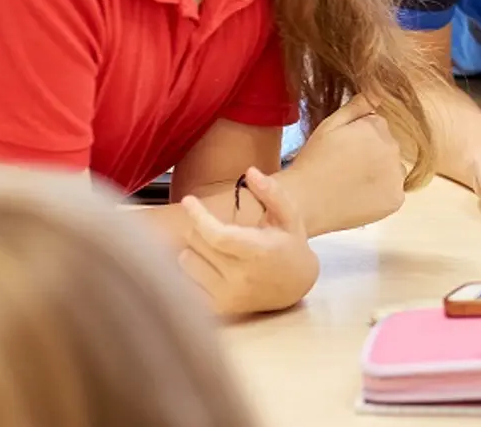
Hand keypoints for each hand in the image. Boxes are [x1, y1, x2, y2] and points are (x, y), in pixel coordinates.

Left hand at [178, 168, 319, 315]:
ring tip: (213, 246)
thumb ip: (272, 193)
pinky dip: (192, 268)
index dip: (198, 216)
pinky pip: (185, 281)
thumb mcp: (289, 216)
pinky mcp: (217, 308)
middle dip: (200, 227)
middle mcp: (240, 278)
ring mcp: (227, 296)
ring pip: (186, 261)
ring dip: (193, 248)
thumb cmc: (290, 245)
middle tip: (213, 224)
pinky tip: (208, 264)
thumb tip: (250, 171)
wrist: (295, 287)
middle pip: (198, 243)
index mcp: (259, 253)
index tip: (188, 200)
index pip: (216, 235)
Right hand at [286, 94, 405, 232]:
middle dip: (371, 153)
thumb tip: (378, 92)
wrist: (302, 203)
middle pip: (387, 146)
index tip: (341, 150)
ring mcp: (396, 175)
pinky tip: (359, 196)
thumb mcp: (328, 126)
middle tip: (344, 168)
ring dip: (380, 172)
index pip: (376, 126)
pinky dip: (381, 193)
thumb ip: (355, 107)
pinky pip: (393, 190)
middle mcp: (393, 148)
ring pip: (393, 168)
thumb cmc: (311, 162)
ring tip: (352, 183)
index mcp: (377, 127)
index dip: (357, 138)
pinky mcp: (396, 199)